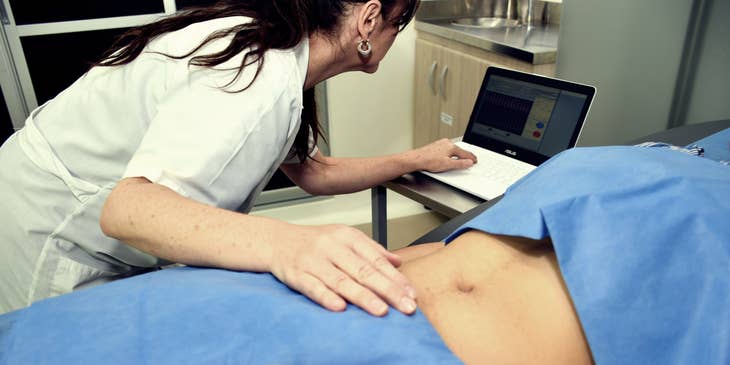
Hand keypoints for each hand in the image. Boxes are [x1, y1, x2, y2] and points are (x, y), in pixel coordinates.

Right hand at [269, 224, 417, 315]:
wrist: (276, 240)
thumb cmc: (314, 242)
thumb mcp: (344, 238)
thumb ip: (371, 250)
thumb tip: (398, 262)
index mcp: (347, 236)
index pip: (375, 259)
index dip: (395, 278)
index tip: (411, 293)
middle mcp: (331, 247)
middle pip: (363, 271)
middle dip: (387, 290)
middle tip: (406, 306)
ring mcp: (313, 261)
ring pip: (341, 281)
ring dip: (362, 297)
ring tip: (381, 311)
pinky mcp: (296, 274)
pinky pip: (313, 287)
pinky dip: (326, 297)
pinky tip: (340, 307)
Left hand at [413, 138, 476, 171]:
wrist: (416, 159)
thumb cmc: (428, 161)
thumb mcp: (447, 164)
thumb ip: (460, 163)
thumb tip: (468, 162)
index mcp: (451, 146)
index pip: (465, 153)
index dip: (471, 158)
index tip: (475, 161)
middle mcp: (446, 143)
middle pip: (459, 150)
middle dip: (465, 155)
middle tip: (471, 160)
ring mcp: (440, 144)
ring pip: (453, 149)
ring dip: (458, 154)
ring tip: (462, 159)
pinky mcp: (436, 146)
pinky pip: (447, 150)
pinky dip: (451, 154)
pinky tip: (449, 157)